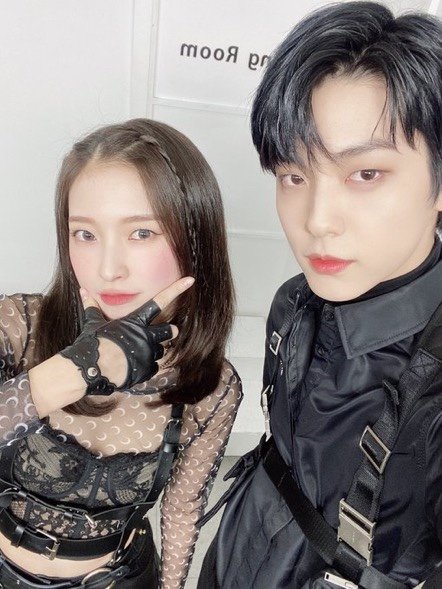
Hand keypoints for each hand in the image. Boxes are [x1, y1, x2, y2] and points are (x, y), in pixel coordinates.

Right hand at [60, 277, 193, 394]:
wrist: (89, 369)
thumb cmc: (92, 344)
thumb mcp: (93, 323)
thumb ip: (92, 307)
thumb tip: (83, 291)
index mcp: (136, 322)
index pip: (160, 301)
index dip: (176, 289)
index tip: (190, 281)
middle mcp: (146, 336)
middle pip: (170, 331)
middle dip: (169, 331)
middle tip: (165, 333)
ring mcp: (148, 354)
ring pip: (161, 351)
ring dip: (153, 351)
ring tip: (137, 353)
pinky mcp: (146, 371)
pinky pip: (154, 368)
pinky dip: (147, 367)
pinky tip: (133, 366)